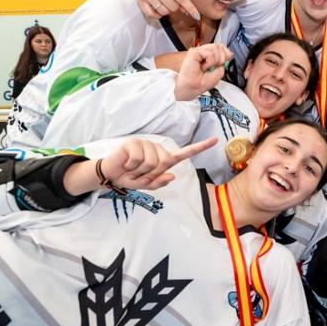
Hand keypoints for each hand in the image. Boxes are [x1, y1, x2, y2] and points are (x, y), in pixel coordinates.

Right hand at [99, 136, 216, 190]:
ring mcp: (146, 144)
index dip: (200, 147)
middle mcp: (158, 149)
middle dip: (150, 174)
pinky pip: (139, 157)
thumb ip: (159, 182)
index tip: (216, 140)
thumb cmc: (130, 178)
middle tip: (139, 174)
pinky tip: (126, 163)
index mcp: (164, 159)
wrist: (111, 175)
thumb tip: (172, 176)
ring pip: (151, 161)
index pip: (185, 153)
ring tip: (132, 169)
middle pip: (164, 163)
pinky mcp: (134, 143)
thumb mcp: (146, 185)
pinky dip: (131, 165)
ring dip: (139, 171)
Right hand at [125, 0, 199, 20]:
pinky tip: (158, 10)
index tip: (197, 16)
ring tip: (164, 3)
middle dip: (174, 6)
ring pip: (163, 12)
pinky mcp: (140, 1)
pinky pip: (151, 15)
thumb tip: (186, 10)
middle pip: (173, 7)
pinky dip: (157, 15)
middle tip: (171, 0)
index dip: (190, 8)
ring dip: (166, 10)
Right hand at [174, 44, 233, 100]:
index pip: (220, 47)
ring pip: (216, 47)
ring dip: (215, 61)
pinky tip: (203, 67)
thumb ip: (223, 61)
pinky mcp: (194, 52)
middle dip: (221, 58)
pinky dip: (210, 62)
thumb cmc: (202, 83)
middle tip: (213, 67)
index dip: (226, 52)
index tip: (224, 61)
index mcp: (208, 56)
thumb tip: (228, 53)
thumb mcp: (219, 71)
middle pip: (219, 46)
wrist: (193, 87)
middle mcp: (203, 53)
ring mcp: (198, 51)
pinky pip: (210, 54)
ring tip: (207, 68)